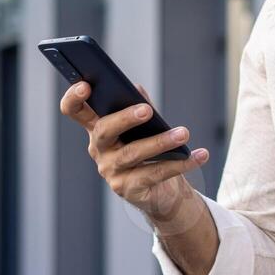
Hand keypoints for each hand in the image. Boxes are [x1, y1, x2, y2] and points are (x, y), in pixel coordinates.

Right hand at [60, 80, 209, 220]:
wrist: (160, 190)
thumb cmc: (149, 150)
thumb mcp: (144, 126)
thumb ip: (139, 106)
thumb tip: (136, 89)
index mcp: (97, 128)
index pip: (74, 111)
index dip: (74, 98)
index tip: (86, 85)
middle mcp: (99, 150)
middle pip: (104, 130)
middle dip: (125, 118)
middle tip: (147, 110)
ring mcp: (111, 171)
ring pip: (133, 153)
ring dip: (161, 142)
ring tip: (184, 133)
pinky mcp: (128, 189)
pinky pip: (155, 174)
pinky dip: (181, 163)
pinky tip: (200, 155)